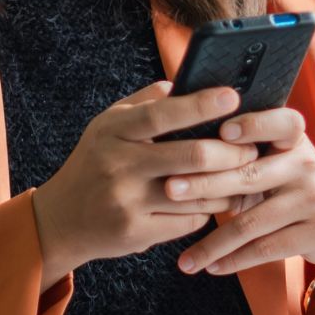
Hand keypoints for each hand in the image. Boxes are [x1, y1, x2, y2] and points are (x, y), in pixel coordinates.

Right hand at [29, 81, 258, 284]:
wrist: (61, 218)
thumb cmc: (96, 161)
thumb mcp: (108, 125)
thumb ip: (145, 102)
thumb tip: (186, 82)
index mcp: (115, 131)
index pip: (162, 114)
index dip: (200, 105)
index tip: (232, 97)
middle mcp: (119, 165)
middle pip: (191, 157)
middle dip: (232, 152)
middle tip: (253, 148)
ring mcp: (127, 202)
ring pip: (197, 193)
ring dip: (228, 185)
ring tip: (245, 174)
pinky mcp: (136, 233)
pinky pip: (189, 221)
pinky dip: (208, 210)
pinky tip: (216, 201)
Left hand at [165, 107, 314, 307]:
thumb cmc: (294, 184)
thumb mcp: (282, 159)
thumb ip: (247, 151)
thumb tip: (184, 148)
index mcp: (295, 140)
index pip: (281, 122)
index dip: (253, 124)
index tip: (221, 131)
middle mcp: (307, 166)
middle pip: (249, 175)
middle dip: (205, 184)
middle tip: (169, 189)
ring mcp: (314, 200)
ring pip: (252, 223)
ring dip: (212, 243)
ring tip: (184, 258)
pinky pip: (265, 249)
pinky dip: (233, 261)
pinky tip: (210, 267)